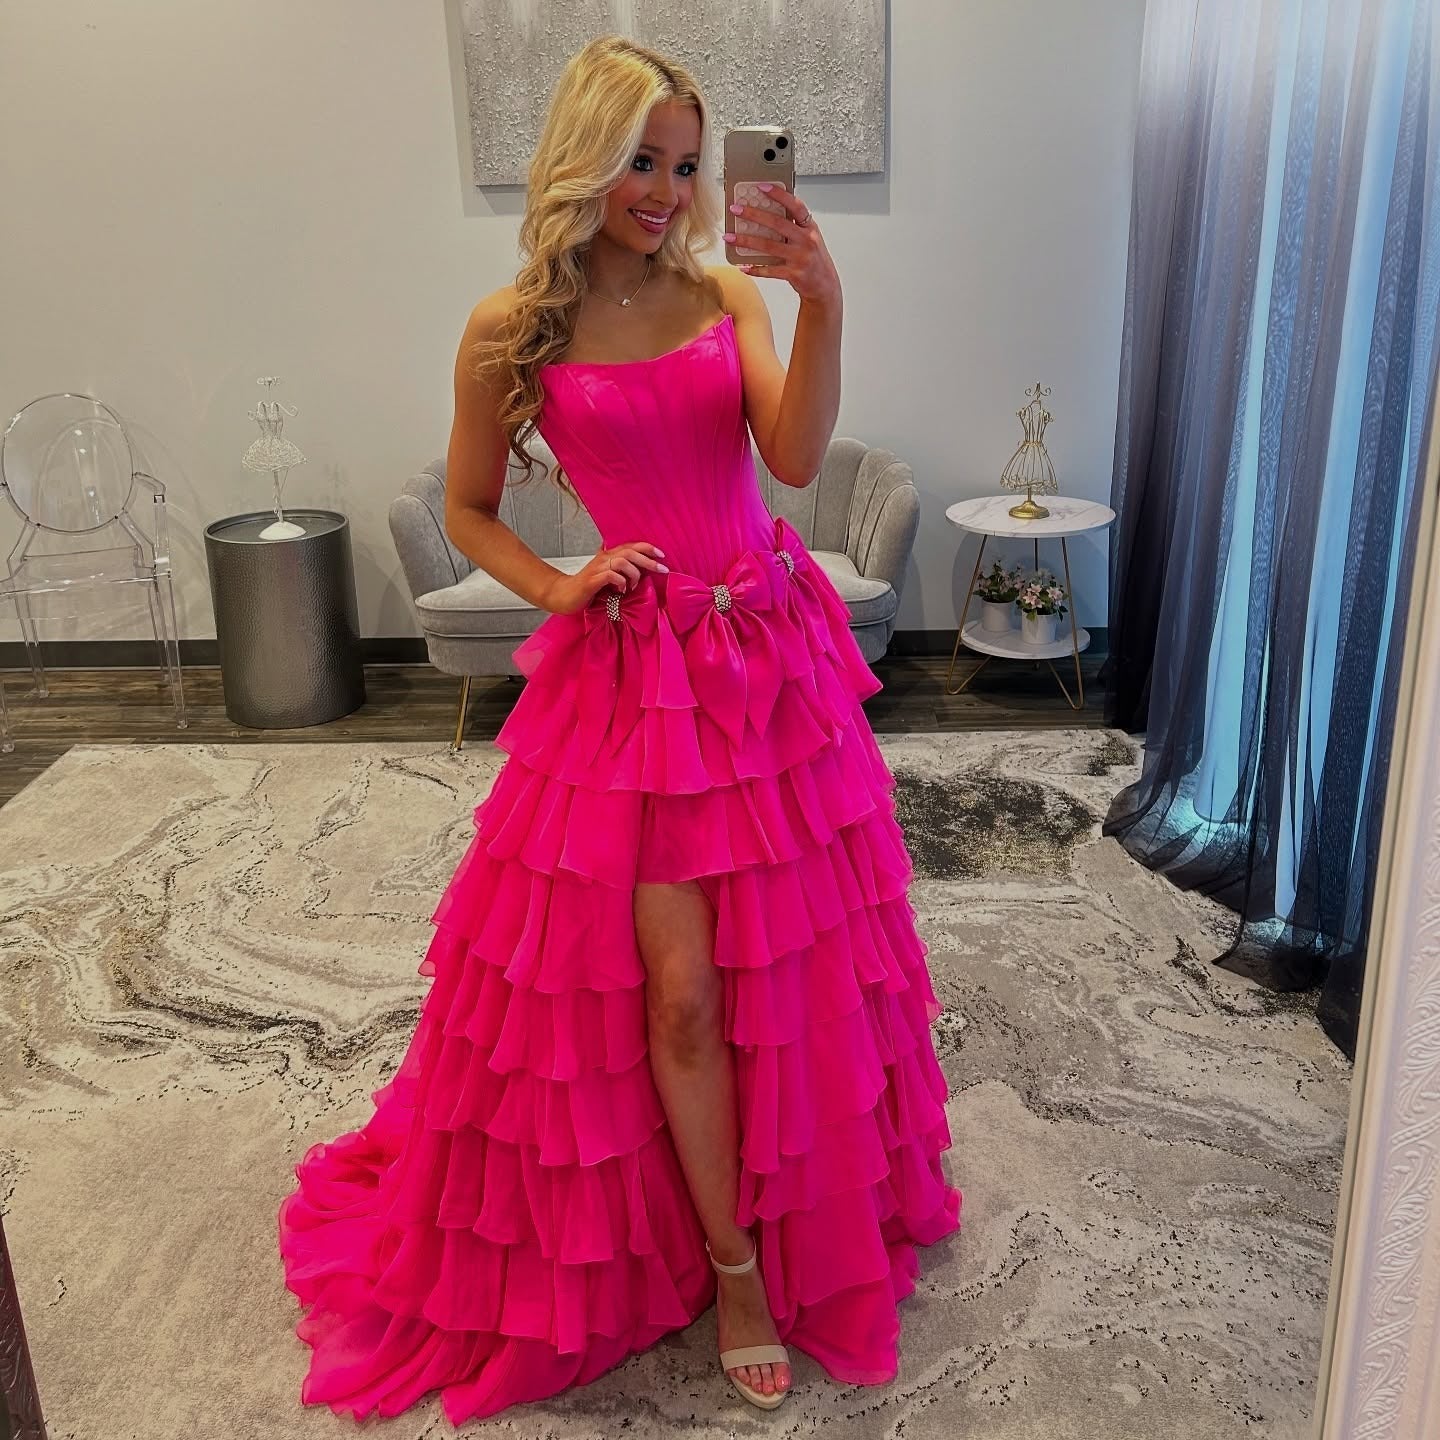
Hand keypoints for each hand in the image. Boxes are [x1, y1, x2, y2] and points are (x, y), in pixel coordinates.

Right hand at [546, 541, 668, 614]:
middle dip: (649, 561)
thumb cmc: (586, 587)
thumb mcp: (606, 575)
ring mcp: (597, 569)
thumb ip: (620, 570)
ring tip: (633, 586)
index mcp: (608, 556)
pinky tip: (621, 590)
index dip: (647, 548)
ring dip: (633, 574)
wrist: (563, 595)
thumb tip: (638, 568)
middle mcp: (603, 559)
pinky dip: (620, 582)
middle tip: (662, 570)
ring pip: (622, 562)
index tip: (662, 555)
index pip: (631, 545)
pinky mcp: (592, 581)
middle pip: (630, 552)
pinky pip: (611, 575)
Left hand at [724, 185, 839, 304]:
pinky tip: (743, 266)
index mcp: (809, 227)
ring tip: (730, 237)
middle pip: (777, 223)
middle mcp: (806, 240)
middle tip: (736, 209)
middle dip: (753, 214)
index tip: (761, 186)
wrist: (825, 285)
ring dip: (746, 241)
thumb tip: (766, 213)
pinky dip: (755, 269)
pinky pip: (770, 270)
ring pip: (768, 246)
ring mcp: (800, 258)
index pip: (795, 206)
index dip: (779, 194)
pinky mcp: (794, 274)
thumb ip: (793, 226)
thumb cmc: (815, 259)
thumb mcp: (810, 237)